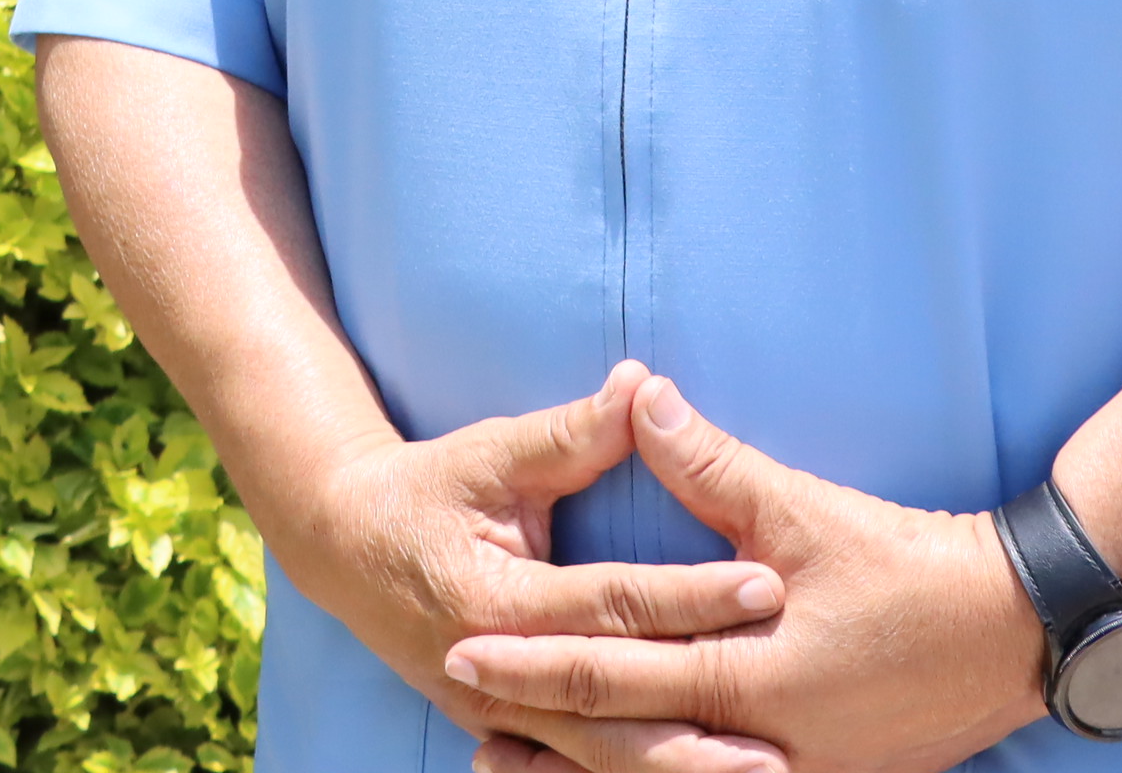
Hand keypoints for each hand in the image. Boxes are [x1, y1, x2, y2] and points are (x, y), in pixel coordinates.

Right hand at [265, 362, 791, 727]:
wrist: (341, 547)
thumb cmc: (424, 490)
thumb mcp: (489, 453)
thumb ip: (571, 433)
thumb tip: (644, 386)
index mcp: (496, 599)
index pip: (613, 602)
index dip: (691, 595)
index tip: (768, 585)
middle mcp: (497, 671)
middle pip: (612, 708)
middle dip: (699, 720)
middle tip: (780, 733)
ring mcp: (496, 714)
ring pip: (598, 755)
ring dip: (675, 767)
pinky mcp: (503, 730)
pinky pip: (575, 765)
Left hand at [443, 372, 1050, 772]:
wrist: (1017, 632)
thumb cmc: (911, 566)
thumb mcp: (802, 510)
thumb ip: (709, 462)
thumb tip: (636, 395)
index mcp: (747, 673)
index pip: (612, 670)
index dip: (531, 661)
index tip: (462, 647)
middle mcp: (762, 741)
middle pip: (624, 746)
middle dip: (540, 730)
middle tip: (466, 713)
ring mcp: (794, 771)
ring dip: (589, 770)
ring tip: (513, 760)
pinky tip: (627, 767)